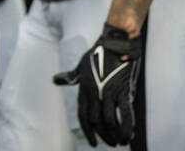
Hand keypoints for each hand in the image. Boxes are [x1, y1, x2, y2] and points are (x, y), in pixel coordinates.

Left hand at [53, 24, 142, 146]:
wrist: (115, 43)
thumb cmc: (97, 54)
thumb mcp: (80, 66)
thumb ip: (71, 77)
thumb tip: (55, 79)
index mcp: (83, 89)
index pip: (83, 115)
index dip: (88, 131)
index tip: (93, 142)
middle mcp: (94, 92)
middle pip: (95, 121)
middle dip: (102, 136)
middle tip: (109, 143)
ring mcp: (109, 92)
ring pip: (108, 120)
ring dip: (114, 135)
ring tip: (119, 142)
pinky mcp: (123, 91)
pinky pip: (125, 114)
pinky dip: (127, 127)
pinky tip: (129, 135)